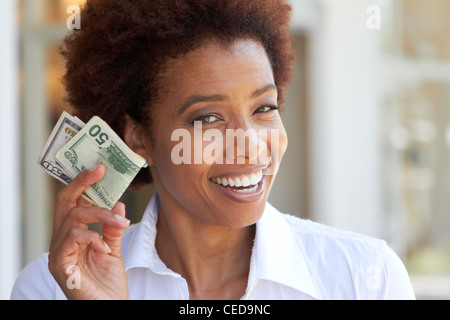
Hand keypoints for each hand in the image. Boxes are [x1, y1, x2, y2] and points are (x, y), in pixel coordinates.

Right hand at [48, 163, 129, 299]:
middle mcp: (62, 242)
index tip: (100, 168)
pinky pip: (72, 240)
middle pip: (64, 203)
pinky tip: (104, 247)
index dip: (83, 183)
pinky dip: (92, 238)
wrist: (109, 308)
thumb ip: (113, 228)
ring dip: (99, 214)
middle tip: (100, 171)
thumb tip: (118, 203)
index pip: (72, 203)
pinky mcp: (61, 266)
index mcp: (73, 236)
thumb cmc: (108, 284)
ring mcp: (59, 254)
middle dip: (81, 183)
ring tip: (120, 221)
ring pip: (72, 218)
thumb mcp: (114, 250)